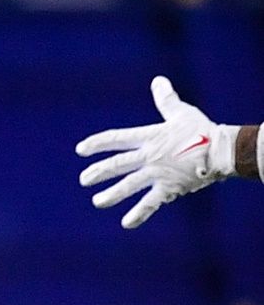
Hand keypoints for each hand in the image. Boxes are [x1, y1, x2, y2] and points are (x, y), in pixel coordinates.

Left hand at [77, 76, 240, 228]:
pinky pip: (151, 203)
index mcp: (150, 137)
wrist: (223, 150)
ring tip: (97, 202)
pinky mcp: (170, 188)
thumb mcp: (181, 112)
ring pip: (130, 185)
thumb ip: (165, 99)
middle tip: (84, 179)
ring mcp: (158, 173)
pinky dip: (139, 214)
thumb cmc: (202, 129)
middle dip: (99, 172)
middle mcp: (150, 156)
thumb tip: (158, 80)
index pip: (117, 139)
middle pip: (118, 165)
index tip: (81, 150)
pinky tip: (126, 224)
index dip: (97, 143)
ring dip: (112, 195)